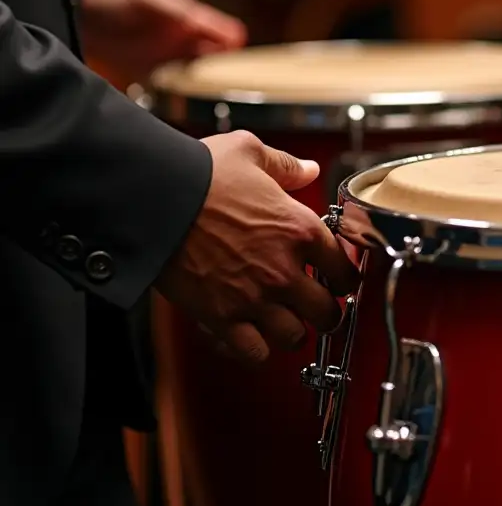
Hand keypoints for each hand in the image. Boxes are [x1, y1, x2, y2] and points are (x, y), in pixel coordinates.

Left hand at [79, 0, 246, 80]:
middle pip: (217, 58)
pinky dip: (182, 96)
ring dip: (205, 85)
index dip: (233, 42)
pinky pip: (174, 90)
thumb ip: (176, 10)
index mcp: (191, 18)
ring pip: (199, 76)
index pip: (224, 32)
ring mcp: (170, 59)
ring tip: (209, 94)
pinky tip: (185, 100)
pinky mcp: (152, 75)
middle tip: (227, 81)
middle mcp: (185, 41)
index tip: (238, 57)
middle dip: (225, 70)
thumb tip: (201, 21)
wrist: (80, 13)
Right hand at [154, 131, 359, 364]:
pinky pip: (254, 353)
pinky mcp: (221, 317)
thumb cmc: (199, 173)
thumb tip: (309, 169)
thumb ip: (286, 166)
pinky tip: (250, 334)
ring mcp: (254, 297)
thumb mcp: (251, 152)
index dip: (344, 277)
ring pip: (293, 338)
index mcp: (300, 229)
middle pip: (327, 314)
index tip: (336, 278)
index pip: (346, 270)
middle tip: (315, 307)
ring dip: (291, 332)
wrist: (152, 197)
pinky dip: (255, 349)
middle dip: (325, 313)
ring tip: (283, 322)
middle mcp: (285, 269)